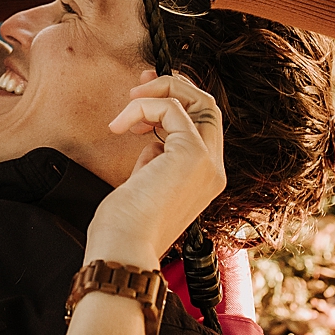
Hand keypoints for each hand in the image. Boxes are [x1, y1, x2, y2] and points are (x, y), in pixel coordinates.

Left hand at [84, 71, 226, 267]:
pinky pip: (171, 110)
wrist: (122, 249)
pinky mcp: (192, 154)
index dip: (176, 101)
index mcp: (205, 178)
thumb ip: (154, 158)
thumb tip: (149, 134)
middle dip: (173, 87)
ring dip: (160, 92)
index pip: (203, 125)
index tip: (143, 94)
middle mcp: (214, 169)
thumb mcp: (143, 182)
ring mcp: (208, 162)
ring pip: (199, 101)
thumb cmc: (124, 225)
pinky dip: (142, 108)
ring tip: (128, 104)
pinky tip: (120, 127)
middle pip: (208, 107)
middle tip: (139, 84)